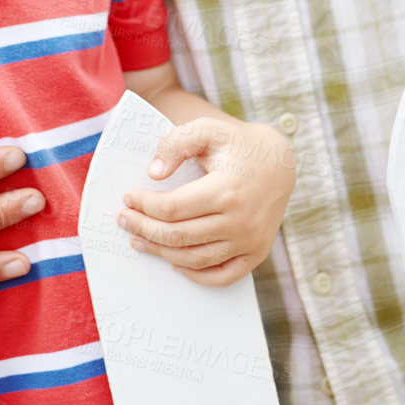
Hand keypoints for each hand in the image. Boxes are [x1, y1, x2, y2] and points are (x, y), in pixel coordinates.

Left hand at [117, 117, 294, 285]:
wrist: (280, 162)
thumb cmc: (237, 143)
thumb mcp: (207, 129)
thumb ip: (176, 144)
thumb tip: (153, 173)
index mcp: (225, 190)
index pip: (172, 208)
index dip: (144, 206)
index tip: (127, 198)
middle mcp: (239, 221)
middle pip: (179, 236)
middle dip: (144, 229)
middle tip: (123, 220)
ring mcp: (250, 241)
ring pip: (196, 258)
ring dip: (162, 253)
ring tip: (139, 240)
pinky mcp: (257, 253)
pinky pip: (223, 276)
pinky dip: (197, 275)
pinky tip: (175, 263)